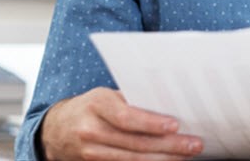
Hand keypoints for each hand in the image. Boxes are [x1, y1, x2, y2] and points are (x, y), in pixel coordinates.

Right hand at [39, 87, 203, 160]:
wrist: (55, 130)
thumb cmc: (89, 107)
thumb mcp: (105, 96)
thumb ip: (130, 100)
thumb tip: (167, 104)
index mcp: (96, 105)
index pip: (126, 117)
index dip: (151, 123)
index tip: (175, 125)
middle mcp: (92, 130)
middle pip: (135, 143)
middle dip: (169, 145)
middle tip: (194, 144)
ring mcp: (91, 153)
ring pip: (133, 160)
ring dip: (164, 159)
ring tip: (186, 155)